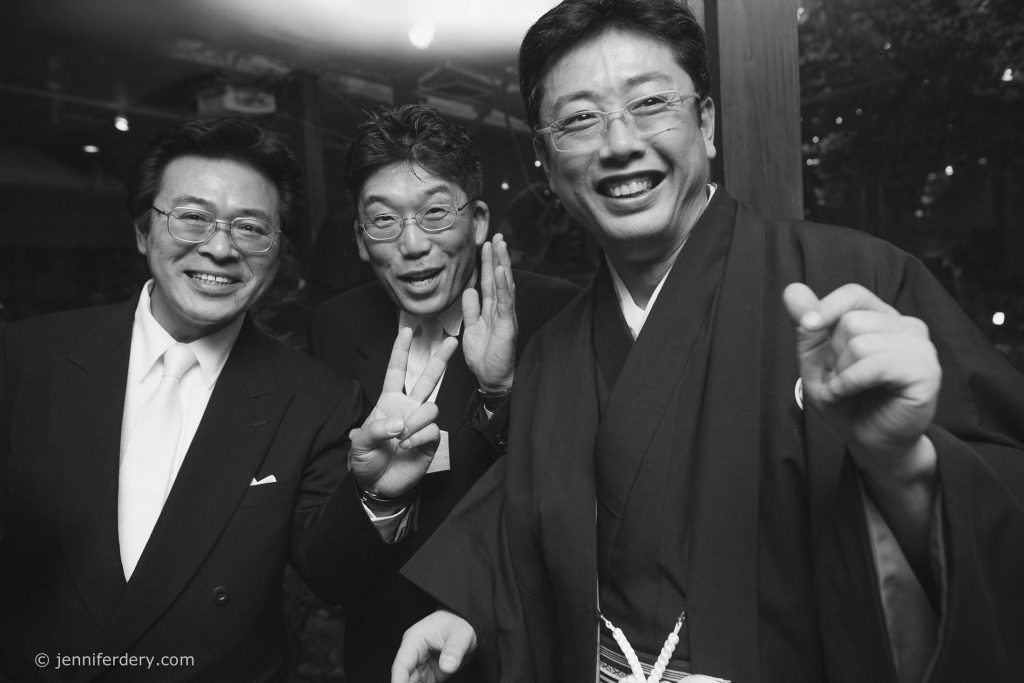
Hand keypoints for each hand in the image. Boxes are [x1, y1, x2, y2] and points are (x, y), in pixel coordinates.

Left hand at [349, 327, 457, 497]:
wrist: (377, 485)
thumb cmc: (366, 460)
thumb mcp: (359, 442)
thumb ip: (376, 428)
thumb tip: (400, 423)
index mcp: (388, 402)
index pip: (396, 371)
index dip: (401, 351)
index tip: (407, 331)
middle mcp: (408, 408)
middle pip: (427, 379)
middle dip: (440, 359)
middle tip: (452, 341)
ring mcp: (421, 424)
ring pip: (431, 407)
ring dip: (414, 422)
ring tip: (400, 439)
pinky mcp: (431, 441)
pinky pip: (432, 430)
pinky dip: (417, 438)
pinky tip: (407, 446)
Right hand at [391, 610, 476, 682]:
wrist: (463, 624)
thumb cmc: (457, 624)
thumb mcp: (461, 634)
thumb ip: (454, 649)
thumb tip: (447, 666)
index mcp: (413, 640)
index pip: (402, 665)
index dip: (399, 680)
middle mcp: (413, 654)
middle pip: (404, 677)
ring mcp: (419, 665)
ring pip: (411, 682)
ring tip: (432, 681)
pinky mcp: (427, 674)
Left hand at [462, 234, 516, 392]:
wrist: (491, 378)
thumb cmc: (484, 357)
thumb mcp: (471, 329)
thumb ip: (471, 310)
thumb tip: (469, 291)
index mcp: (492, 310)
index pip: (490, 282)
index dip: (488, 263)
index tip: (487, 244)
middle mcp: (501, 310)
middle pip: (499, 278)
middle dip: (498, 256)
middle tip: (497, 235)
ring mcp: (506, 316)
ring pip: (504, 286)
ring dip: (502, 265)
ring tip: (501, 246)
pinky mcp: (507, 326)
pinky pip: (505, 303)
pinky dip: (502, 287)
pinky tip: (500, 272)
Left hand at [783, 283, 940, 469]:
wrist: (868, 440)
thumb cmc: (846, 400)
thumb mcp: (816, 361)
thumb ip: (807, 326)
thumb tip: (792, 288)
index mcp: (883, 318)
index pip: (854, 293)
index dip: (826, 307)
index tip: (806, 326)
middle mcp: (907, 327)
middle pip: (852, 321)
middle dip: (833, 355)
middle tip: (841, 378)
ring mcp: (921, 348)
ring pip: (861, 343)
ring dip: (841, 373)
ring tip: (847, 389)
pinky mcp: (926, 372)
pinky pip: (876, 364)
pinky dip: (850, 382)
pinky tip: (849, 393)